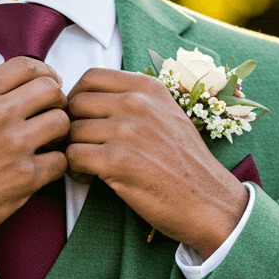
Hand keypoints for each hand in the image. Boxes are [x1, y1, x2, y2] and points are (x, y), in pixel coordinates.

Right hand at [0, 58, 68, 274]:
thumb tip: (13, 89)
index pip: (26, 66)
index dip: (44, 74)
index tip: (49, 85)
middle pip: (51, 89)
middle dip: (56, 102)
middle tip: (51, 116)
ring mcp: (13, 145)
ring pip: (61, 122)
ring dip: (59, 133)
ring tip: (46, 144)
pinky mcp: (25, 177)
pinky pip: (60, 160)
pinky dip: (55, 165)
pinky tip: (41, 170)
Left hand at [66, 69, 248, 259]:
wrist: (207, 201)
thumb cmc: (185, 164)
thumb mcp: (168, 115)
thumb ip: (136, 102)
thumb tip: (96, 100)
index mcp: (148, 88)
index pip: (92, 77)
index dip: (77, 97)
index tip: (80, 117)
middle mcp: (137, 103)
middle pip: (76, 103)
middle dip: (70, 126)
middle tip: (79, 145)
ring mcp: (127, 130)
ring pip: (72, 131)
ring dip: (72, 150)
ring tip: (86, 166)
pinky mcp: (117, 161)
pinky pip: (73, 157)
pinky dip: (74, 171)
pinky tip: (88, 178)